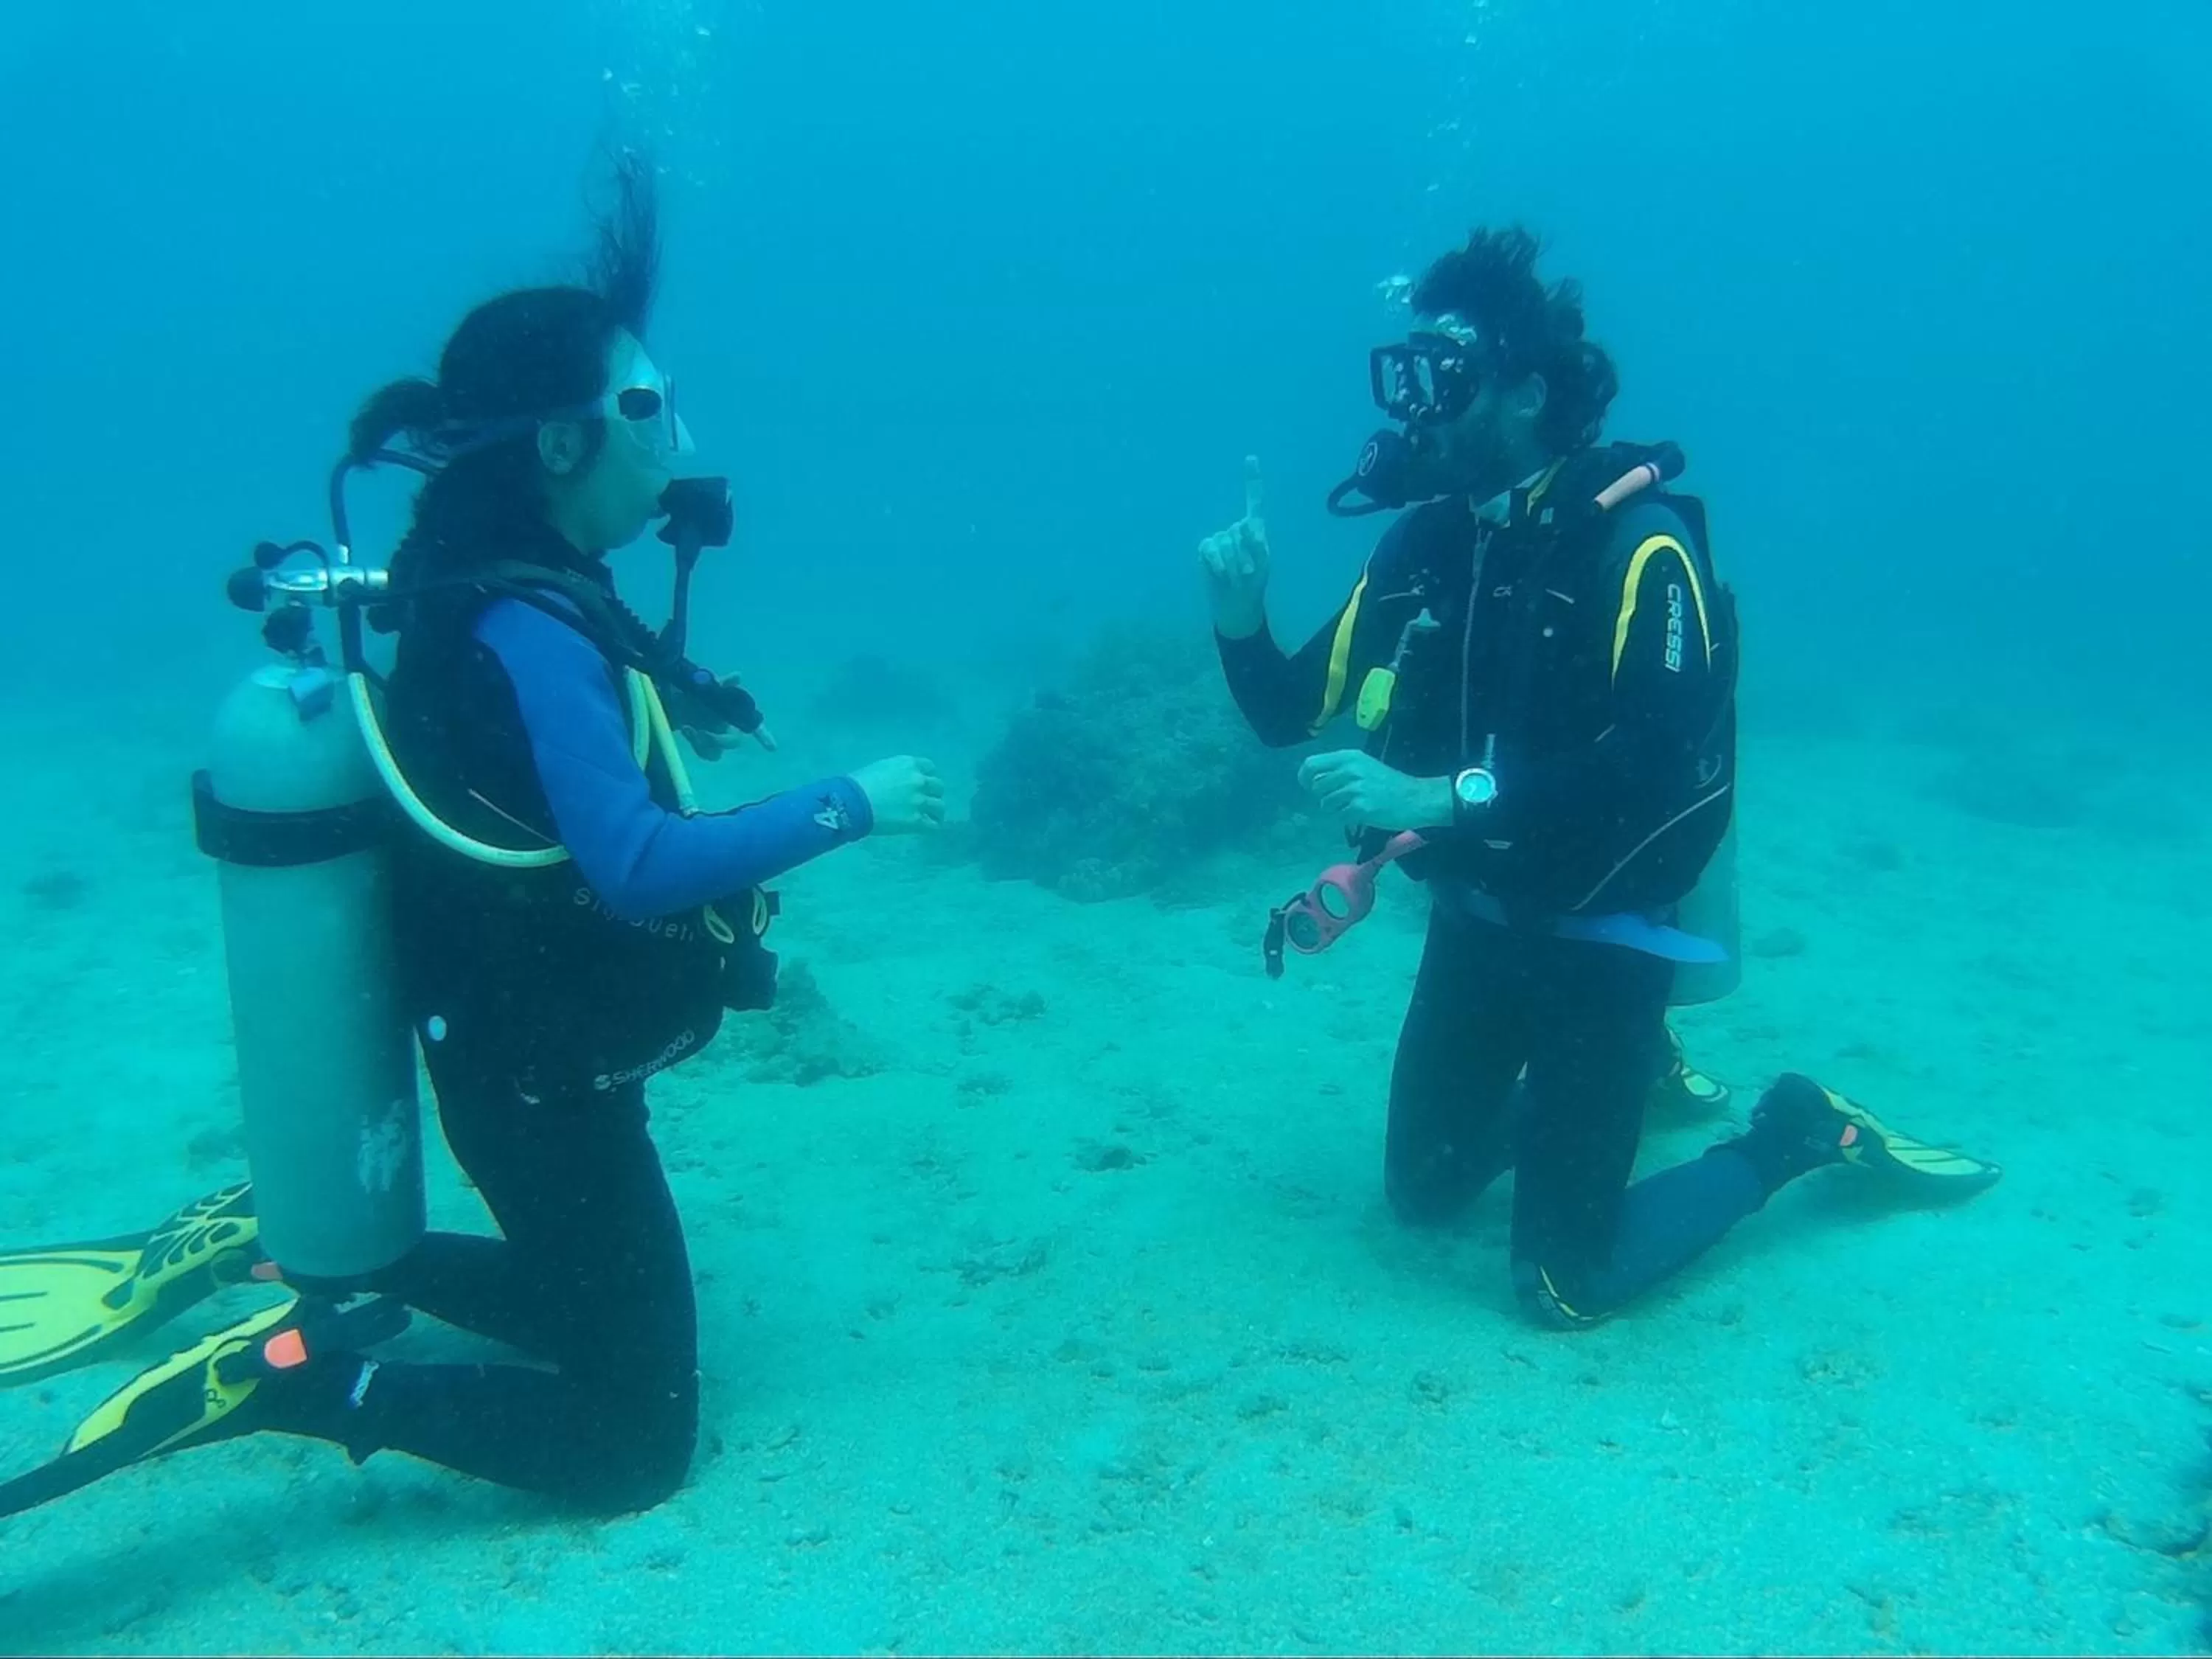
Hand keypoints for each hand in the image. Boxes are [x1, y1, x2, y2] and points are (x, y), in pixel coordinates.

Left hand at [672, 672, 776, 759]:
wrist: (670, 697)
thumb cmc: (694, 689)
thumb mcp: (708, 684)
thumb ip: (723, 684)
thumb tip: (738, 675)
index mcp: (733, 714)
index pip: (754, 726)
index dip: (764, 736)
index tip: (772, 748)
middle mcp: (727, 728)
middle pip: (733, 742)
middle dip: (720, 740)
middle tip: (703, 734)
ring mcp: (714, 738)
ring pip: (717, 751)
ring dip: (704, 743)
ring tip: (690, 729)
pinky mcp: (701, 744)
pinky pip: (705, 752)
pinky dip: (696, 743)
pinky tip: (687, 730)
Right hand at [851, 755, 946, 833]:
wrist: (852, 803)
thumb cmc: (858, 784)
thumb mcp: (880, 768)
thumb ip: (897, 773)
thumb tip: (899, 781)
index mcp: (909, 764)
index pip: (930, 767)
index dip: (928, 776)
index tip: (923, 784)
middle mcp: (919, 780)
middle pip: (938, 786)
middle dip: (933, 793)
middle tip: (926, 801)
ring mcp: (919, 801)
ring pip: (940, 806)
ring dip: (936, 811)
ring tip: (931, 817)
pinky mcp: (916, 820)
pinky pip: (933, 825)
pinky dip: (932, 826)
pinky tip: (927, 827)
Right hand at [1196, 454, 1270, 639]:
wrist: (1235, 603)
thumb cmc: (1253, 582)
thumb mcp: (1263, 564)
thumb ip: (1257, 543)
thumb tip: (1243, 526)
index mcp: (1254, 528)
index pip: (1254, 501)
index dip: (1252, 480)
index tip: (1251, 458)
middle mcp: (1236, 529)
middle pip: (1240, 531)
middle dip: (1245, 555)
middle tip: (1248, 572)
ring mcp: (1219, 538)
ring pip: (1226, 543)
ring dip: (1233, 564)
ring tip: (1236, 576)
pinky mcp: (1205, 548)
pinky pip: (1210, 549)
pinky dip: (1217, 563)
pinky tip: (1221, 574)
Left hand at [1297, 749, 1450, 831]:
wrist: (1416, 798)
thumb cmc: (1389, 783)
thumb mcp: (1364, 766)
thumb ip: (1339, 769)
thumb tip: (1312, 780)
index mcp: (1349, 757)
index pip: (1311, 764)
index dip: (1304, 777)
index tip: (1308, 786)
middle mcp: (1350, 770)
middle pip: (1316, 787)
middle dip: (1324, 796)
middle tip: (1342, 799)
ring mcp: (1356, 789)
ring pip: (1326, 804)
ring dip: (1337, 808)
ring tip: (1356, 805)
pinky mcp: (1361, 808)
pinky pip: (1340, 816)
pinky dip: (1348, 818)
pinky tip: (1363, 813)